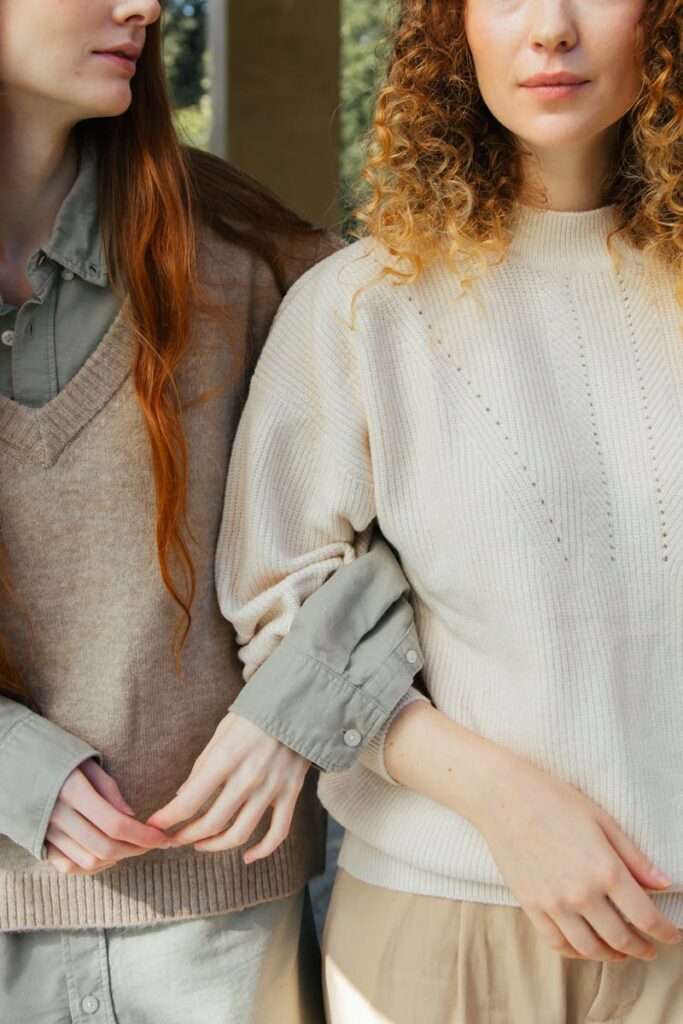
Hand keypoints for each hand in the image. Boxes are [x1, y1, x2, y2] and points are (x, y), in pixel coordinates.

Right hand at [46, 758, 171, 874]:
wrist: (16, 762)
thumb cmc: (58, 756)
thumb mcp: (86, 762)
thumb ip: (108, 789)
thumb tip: (131, 815)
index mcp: (72, 791)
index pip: (115, 824)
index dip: (143, 835)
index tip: (162, 838)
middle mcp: (58, 815)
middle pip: (104, 847)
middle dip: (135, 850)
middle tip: (152, 844)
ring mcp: (46, 832)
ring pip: (88, 861)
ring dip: (115, 859)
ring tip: (131, 847)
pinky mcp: (39, 842)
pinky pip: (68, 866)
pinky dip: (91, 866)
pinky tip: (106, 855)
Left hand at [147, 712, 309, 862]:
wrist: (297, 703)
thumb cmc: (253, 716)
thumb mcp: (221, 733)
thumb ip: (202, 766)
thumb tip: (183, 796)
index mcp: (225, 759)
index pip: (190, 801)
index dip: (167, 819)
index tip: (154, 826)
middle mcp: (248, 778)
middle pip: (211, 823)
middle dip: (184, 836)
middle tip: (172, 839)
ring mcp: (271, 788)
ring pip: (240, 834)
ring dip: (214, 845)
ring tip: (200, 844)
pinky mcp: (291, 793)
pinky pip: (277, 833)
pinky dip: (262, 850)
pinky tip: (247, 856)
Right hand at [472, 746, 680, 962]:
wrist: (502, 795)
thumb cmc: (554, 799)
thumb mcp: (602, 820)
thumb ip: (634, 857)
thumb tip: (664, 884)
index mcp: (605, 869)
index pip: (645, 916)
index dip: (665, 932)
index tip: (673, 936)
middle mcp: (581, 893)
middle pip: (621, 938)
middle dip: (642, 948)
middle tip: (651, 948)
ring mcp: (553, 903)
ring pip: (590, 948)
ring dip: (612, 955)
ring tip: (622, 952)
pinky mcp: (530, 905)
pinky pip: (557, 943)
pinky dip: (577, 952)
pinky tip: (586, 946)